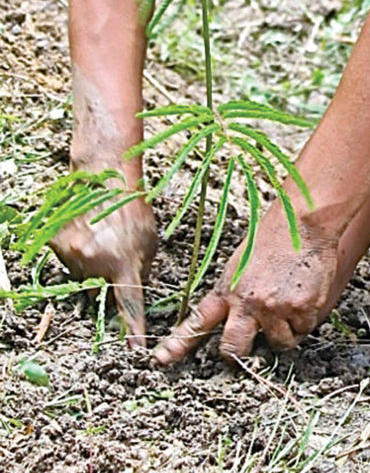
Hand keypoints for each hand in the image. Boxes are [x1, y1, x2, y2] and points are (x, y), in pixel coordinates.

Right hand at [51, 187, 156, 346]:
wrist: (102, 178)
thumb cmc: (133, 209)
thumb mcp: (149, 241)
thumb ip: (141, 271)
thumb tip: (133, 294)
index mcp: (124, 264)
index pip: (129, 307)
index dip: (132, 331)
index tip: (135, 353)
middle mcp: (96, 265)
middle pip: (99, 293)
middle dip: (106, 281)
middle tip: (113, 252)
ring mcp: (72, 257)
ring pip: (82, 277)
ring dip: (91, 265)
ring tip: (101, 236)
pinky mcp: (56, 247)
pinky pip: (67, 262)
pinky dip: (76, 253)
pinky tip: (86, 233)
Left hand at [153, 199, 337, 364]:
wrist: (305, 221)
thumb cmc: (276, 234)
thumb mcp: (242, 261)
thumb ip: (236, 290)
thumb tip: (237, 315)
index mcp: (229, 288)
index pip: (199, 321)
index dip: (178, 344)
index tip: (161, 359)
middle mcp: (248, 303)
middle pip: (234, 350)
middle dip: (239, 355)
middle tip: (251, 344)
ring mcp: (275, 309)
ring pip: (278, 343)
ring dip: (285, 330)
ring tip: (291, 299)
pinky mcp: (301, 310)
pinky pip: (303, 330)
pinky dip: (306, 319)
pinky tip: (307, 294)